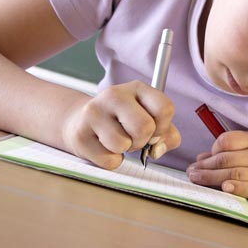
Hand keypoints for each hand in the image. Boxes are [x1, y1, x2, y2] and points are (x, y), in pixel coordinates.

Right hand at [61, 80, 180, 169]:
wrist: (81, 121)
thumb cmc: (122, 122)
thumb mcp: (150, 120)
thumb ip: (167, 135)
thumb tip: (157, 150)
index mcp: (138, 88)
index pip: (165, 108)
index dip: (164, 127)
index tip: (155, 131)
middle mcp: (115, 94)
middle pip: (145, 127)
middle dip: (143, 140)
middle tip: (133, 137)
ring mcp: (94, 112)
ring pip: (123, 145)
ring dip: (124, 150)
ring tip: (117, 139)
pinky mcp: (80, 134)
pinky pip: (109, 160)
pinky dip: (111, 160)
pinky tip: (103, 146)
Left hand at [186, 131, 247, 206]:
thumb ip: (236, 150)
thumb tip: (204, 157)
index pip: (229, 140)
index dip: (212, 149)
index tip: (203, 158)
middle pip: (227, 159)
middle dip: (205, 166)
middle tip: (191, 172)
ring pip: (234, 174)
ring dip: (211, 178)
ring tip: (197, 179)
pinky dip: (237, 188)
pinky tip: (224, 187)